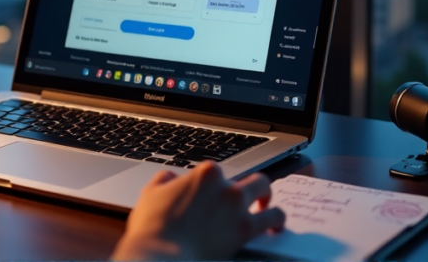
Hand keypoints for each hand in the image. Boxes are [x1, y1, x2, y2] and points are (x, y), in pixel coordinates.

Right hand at [112, 161, 284, 259]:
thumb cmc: (153, 227)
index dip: (215, 185)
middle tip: (250, 196)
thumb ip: (164, 181)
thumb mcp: (151, 194)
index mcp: (205, 173)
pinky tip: (275, 227)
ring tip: (267, 208)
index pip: (218, 173)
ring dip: (268, 199)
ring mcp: (238, 205)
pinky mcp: (246, 228)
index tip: (211, 196)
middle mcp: (226, 185)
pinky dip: (277, 221)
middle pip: (249, 177)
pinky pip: (273, 218)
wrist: (161, 255)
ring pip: (266, 191)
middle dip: (251, 186)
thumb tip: (170, 179)